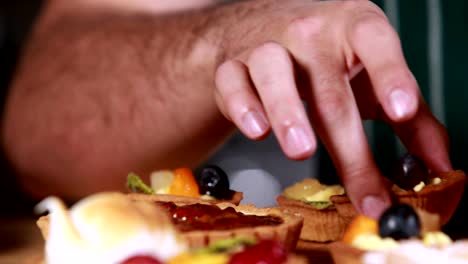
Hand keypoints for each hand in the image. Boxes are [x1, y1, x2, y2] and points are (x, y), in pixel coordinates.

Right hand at [213, 0, 451, 217]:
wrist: (261, 28)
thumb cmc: (325, 57)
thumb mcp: (372, 75)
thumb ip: (411, 117)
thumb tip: (439, 166)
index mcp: (354, 27)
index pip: (376, 42)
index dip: (391, 75)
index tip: (401, 111)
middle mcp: (310, 32)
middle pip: (329, 87)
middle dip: (346, 141)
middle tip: (364, 187)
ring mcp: (267, 45)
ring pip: (273, 72)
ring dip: (287, 112)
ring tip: (301, 149)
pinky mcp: (233, 65)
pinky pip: (232, 82)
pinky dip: (242, 106)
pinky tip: (257, 130)